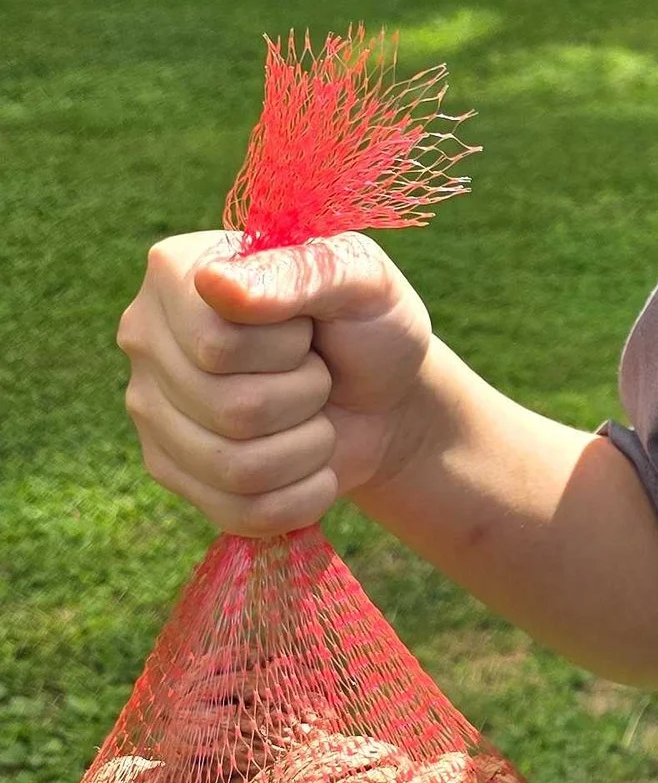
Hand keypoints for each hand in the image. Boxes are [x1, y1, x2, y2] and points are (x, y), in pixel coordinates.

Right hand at [118, 230, 436, 536]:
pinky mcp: (169, 469)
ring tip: (313, 413)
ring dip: (308, 447)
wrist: (386, 397)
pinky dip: (301, 495)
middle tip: (316, 371)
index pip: (218, 344)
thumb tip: (216, 283)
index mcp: (177, 271)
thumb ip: (299, 271)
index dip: (288, 349)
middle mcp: (144, 336)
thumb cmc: (368, 325)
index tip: (308, 326)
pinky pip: (238, 511)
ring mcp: (149, 408)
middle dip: (306, 397)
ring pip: (235, 467)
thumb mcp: (359, 278)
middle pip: (230, 410)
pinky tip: (310, 463)